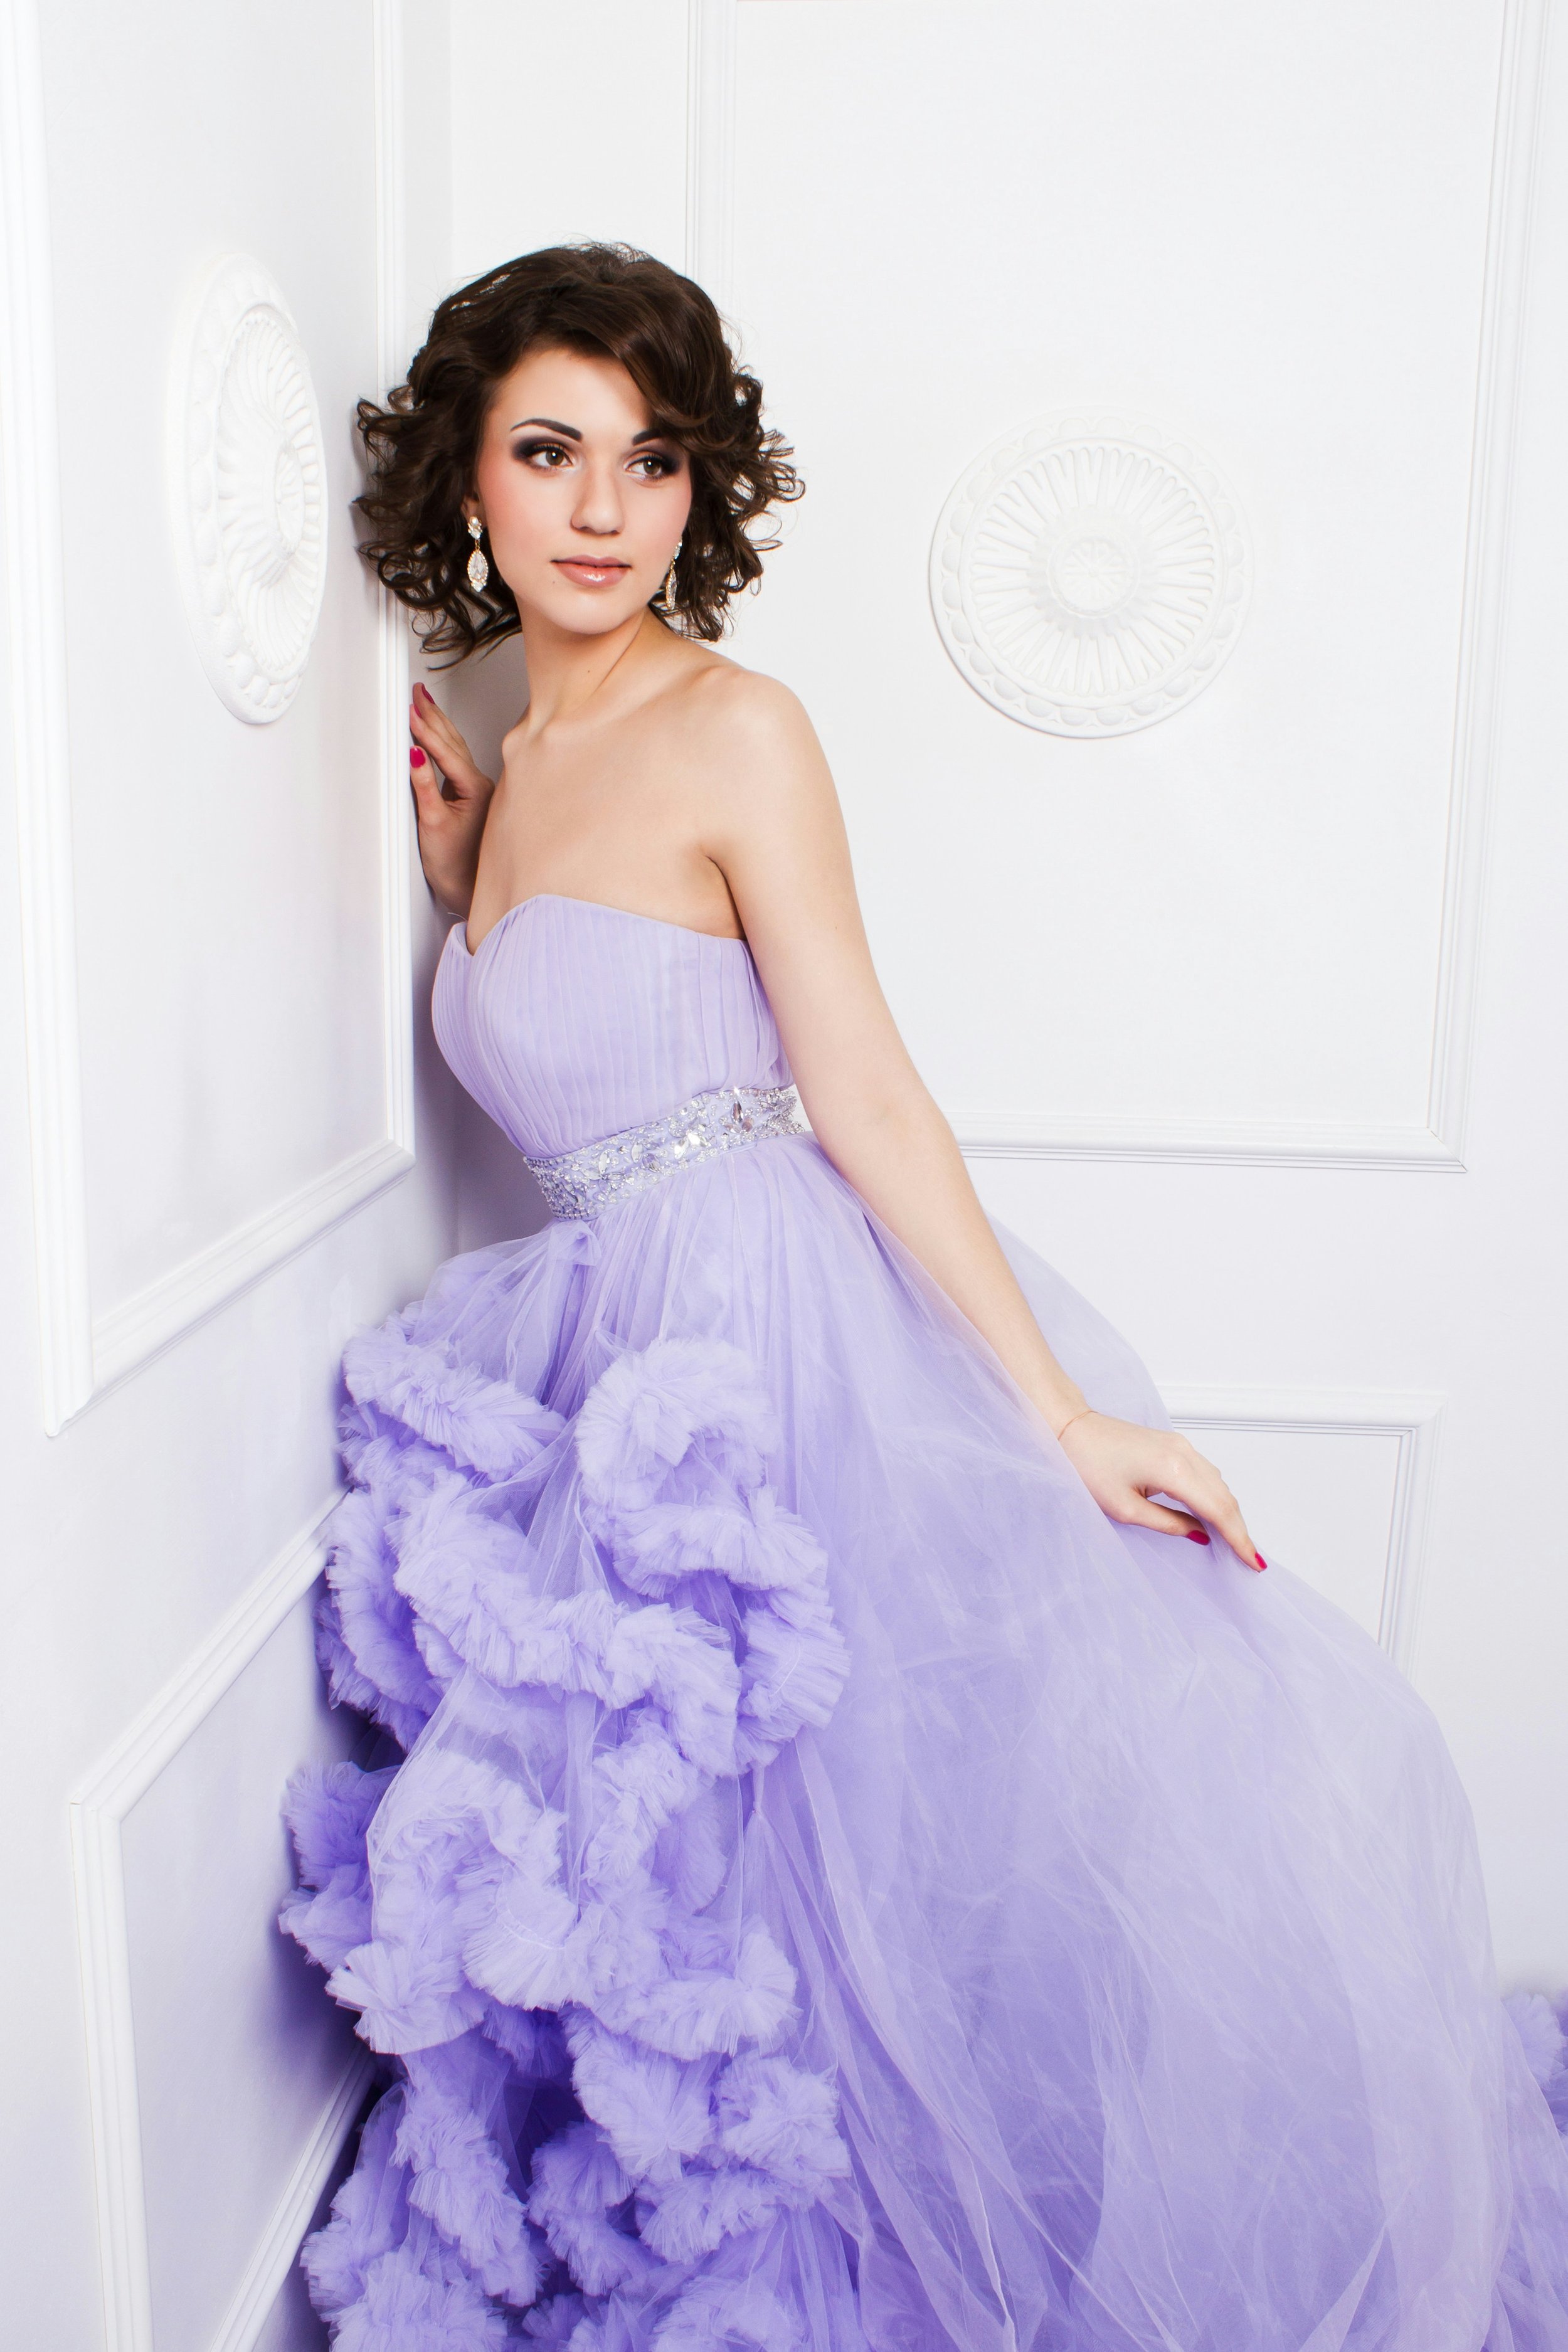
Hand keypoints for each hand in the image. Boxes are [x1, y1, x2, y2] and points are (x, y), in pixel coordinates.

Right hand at [408, 680, 494, 911]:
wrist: (467, 889)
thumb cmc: (454, 864)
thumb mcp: (433, 823)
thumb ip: (424, 787)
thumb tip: (415, 756)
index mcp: (476, 789)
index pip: (445, 752)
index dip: (426, 730)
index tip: (411, 710)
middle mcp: (481, 786)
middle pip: (453, 742)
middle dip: (434, 716)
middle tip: (417, 693)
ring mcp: (476, 790)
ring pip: (455, 749)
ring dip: (438, 725)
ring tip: (424, 704)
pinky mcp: (468, 796)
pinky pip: (453, 761)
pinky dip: (440, 744)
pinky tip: (432, 735)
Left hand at [1056, 1411, 1263, 1570]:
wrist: (1072, 1429)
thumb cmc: (1088, 1466)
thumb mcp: (1125, 1508)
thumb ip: (1168, 1524)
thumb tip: (1200, 1535)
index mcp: (1173, 1469)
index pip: (1219, 1510)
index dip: (1239, 1538)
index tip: (1253, 1561)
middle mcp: (1184, 1453)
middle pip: (1225, 1496)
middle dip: (1240, 1529)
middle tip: (1250, 1559)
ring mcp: (1181, 1445)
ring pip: (1218, 1484)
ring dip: (1229, 1513)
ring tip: (1235, 1543)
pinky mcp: (1175, 1444)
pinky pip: (1206, 1473)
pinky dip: (1216, 1496)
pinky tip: (1214, 1515)